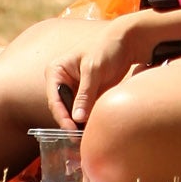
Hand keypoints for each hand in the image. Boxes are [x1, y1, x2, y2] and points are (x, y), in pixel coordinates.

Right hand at [48, 11, 160, 130]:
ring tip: (87, 137)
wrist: (126, 42)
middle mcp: (61, 81)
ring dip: (78, 125)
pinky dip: (87, 121)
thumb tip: (77, 118)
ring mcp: (73, 89)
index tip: (72, 130)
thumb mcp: (93, 69)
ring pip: (72, 113)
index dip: (62, 117)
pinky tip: (92, 130)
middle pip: (61, 109)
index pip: (54, 99)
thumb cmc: (106, 47)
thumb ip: (85, 93)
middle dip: (70, 124)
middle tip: (80, 139)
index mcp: (56, 71)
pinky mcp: (86, 95)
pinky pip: (83, 112)